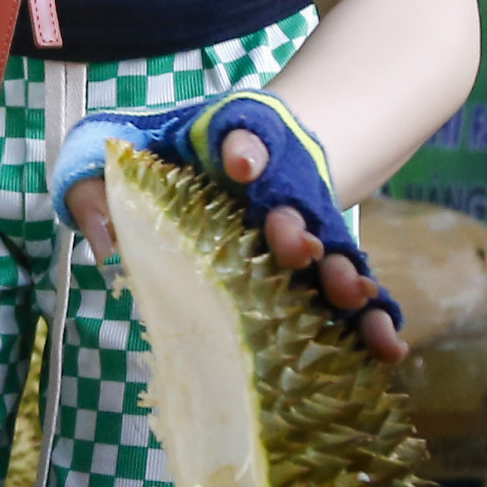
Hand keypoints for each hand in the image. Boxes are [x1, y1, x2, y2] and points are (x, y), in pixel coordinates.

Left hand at [65, 127, 406, 363]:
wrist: (243, 162)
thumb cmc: (169, 166)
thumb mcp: (123, 162)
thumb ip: (96, 188)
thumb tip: (104, 241)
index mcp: (227, 154)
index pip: (239, 137)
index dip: (242, 148)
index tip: (243, 163)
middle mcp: (273, 193)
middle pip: (290, 205)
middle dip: (292, 225)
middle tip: (293, 243)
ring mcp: (304, 234)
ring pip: (329, 253)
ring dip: (339, 273)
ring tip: (349, 294)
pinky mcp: (323, 274)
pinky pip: (352, 299)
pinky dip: (373, 321)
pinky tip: (390, 349)